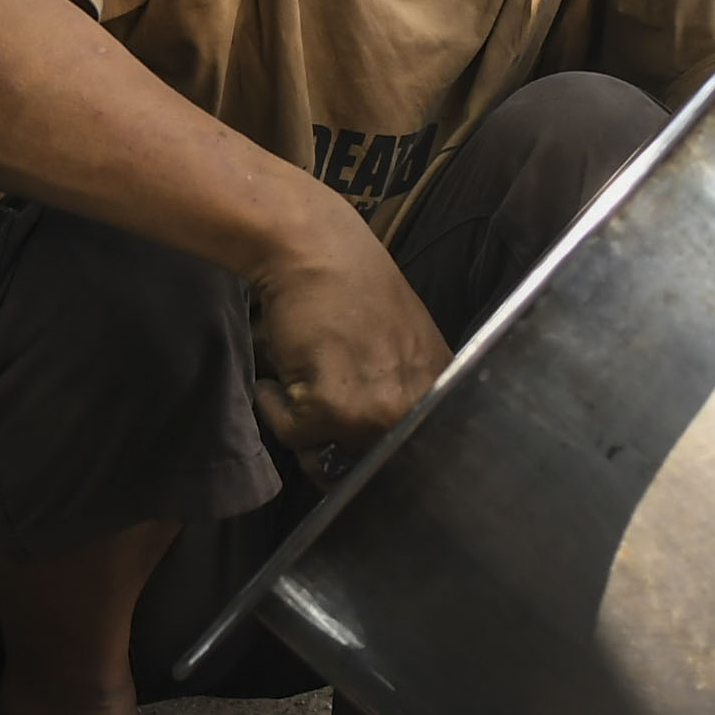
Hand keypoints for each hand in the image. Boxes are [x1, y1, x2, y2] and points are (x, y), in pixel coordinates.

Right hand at [247, 202, 450, 456]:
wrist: (316, 249)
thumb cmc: (354, 286)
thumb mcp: (406, 345)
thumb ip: (406, 393)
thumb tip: (379, 450)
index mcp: (440, 395)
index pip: (412, 457)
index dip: (375, 448)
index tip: (355, 425)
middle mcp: (413, 411)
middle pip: (364, 465)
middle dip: (335, 441)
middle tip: (324, 391)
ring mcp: (374, 414)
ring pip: (322, 455)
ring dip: (303, 422)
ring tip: (307, 372)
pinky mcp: (331, 410)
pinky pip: (290, 434)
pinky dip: (275, 403)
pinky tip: (288, 361)